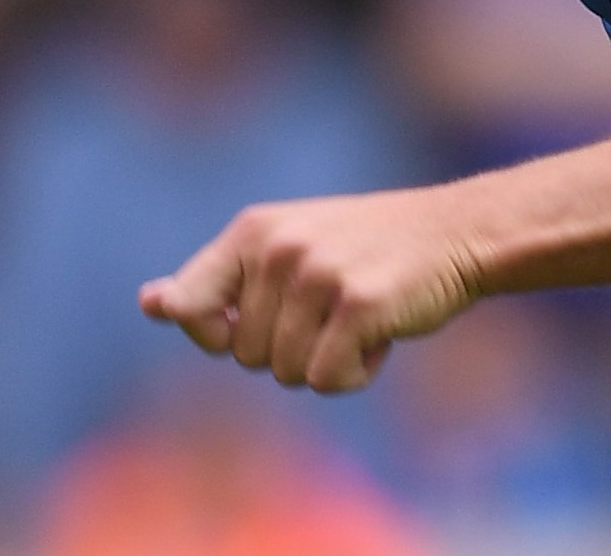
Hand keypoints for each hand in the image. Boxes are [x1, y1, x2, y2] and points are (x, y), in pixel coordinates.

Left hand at [138, 187, 487, 392]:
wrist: (460, 232)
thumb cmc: (370, 248)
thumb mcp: (288, 248)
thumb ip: (222, 280)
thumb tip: (151, 303)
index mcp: (253, 230)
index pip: (187, 308)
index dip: (217, 332)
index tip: (258, 317)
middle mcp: (279, 248)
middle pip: (243, 356)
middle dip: (290, 347)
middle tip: (337, 305)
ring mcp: (319, 275)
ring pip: (285, 374)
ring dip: (326, 361)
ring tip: (362, 316)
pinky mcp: (359, 305)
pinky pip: (327, 382)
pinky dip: (356, 373)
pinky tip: (383, 335)